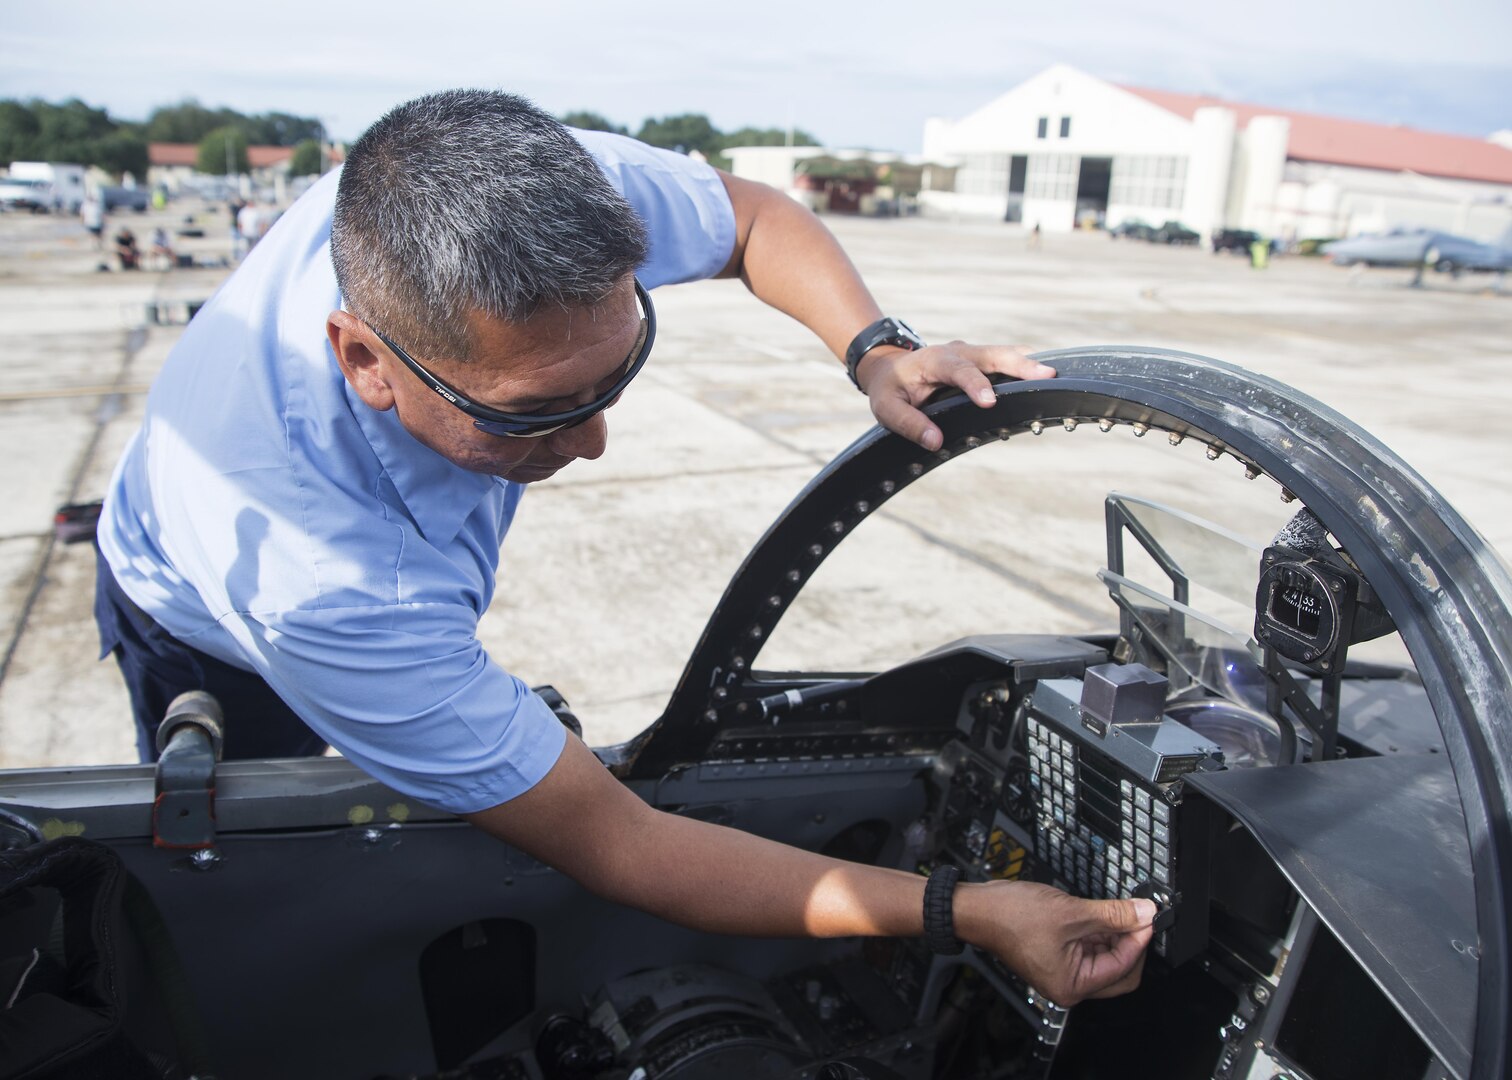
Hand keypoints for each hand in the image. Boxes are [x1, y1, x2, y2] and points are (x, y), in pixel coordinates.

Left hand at [857, 342, 1054, 450]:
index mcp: (934, 360)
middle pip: (993, 354)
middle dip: (1019, 364)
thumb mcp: (887, 408)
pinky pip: (1006, 361)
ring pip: (1005, 354)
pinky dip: (1025, 368)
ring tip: (1054, 374)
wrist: (890, 367)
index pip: (958, 370)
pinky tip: (1045, 379)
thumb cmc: (890, 389)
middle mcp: (959, 352)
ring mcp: (973, 354)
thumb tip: (935, 442)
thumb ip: (909, 424)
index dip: (975, 385)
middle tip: (1045, 375)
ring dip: (1029, 363)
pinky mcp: (982, 362)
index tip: (989, 401)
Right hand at [955, 880, 1155, 1006]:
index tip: (1148, 915)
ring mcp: (1062, 971)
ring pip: (1104, 957)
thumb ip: (1114, 915)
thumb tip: (1144, 913)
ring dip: (1114, 934)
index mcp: (1073, 985)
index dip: (1138, 939)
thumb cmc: (1011, 917)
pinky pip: (1088, 948)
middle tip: (1138, 914)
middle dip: (1130, 942)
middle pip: (1118, 970)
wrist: (978, 908)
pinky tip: (1100, 912)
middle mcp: (1069, 985)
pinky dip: (1097, 931)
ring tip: (1118, 908)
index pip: (1123, 968)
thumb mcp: (1072, 912)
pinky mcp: (1057, 956)